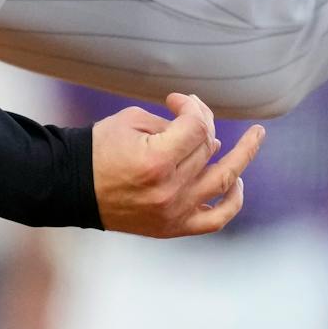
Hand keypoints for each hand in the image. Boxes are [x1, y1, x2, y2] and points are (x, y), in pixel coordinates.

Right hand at [90, 92, 263, 237]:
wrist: (72, 187)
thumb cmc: (99, 149)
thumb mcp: (131, 121)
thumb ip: (172, 123)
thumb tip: (203, 128)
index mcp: (157, 161)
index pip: (198, 126)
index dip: (192, 106)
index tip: (176, 101)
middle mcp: (170, 190)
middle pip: (208, 148)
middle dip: (202, 124)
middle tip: (190, 114)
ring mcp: (174, 212)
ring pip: (223, 181)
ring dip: (242, 156)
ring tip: (255, 137)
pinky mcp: (173, 227)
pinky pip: (215, 219)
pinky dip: (233, 201)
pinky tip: (237, 182)